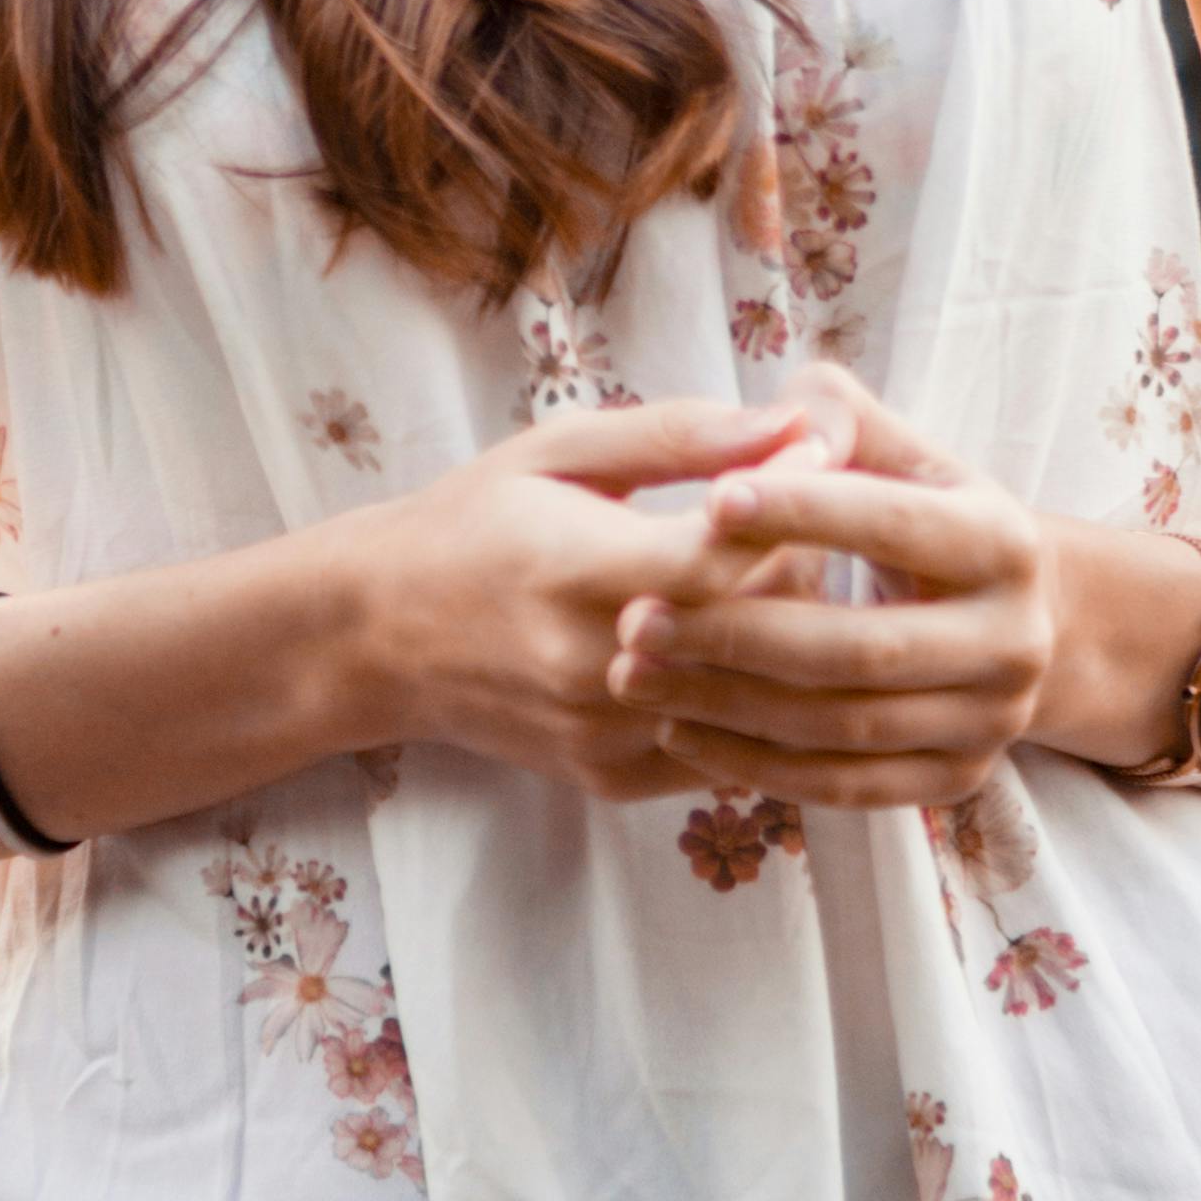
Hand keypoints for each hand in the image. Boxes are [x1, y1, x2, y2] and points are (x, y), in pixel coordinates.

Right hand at [340, 395, 847, 799]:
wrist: (380, 635)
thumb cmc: (475, 520)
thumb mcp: (560, 450)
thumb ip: (679, 436)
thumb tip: (790, 421)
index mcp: (576, 571)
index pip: (728, 556)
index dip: (793, 506)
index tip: (820, 460)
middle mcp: (591, 668)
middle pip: (758, 631)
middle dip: (807, 567)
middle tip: (814, 516)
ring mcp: (603, 735)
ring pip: (755, 701)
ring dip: (791, 640)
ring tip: (785, 577)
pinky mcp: (611, 780)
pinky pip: (726, 749)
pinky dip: (752, 698)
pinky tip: (747, 645)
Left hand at [597, 359, 1073, 813]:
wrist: (1000, 619)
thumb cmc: (910, 508)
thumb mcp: (889, 447)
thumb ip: (832, 416)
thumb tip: (788, 429)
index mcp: (1005, 541)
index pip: (896, 523)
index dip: (804, 512)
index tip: (709, 501)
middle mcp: (1015, 641)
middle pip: (862, 646)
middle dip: (739, 633)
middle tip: (635, 618)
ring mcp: (991, 723)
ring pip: (844, 725)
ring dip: (728, 705)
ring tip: (633, 675)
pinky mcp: (956, 782)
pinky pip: (844, 785)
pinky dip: (755, 763)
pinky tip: (677, 729)